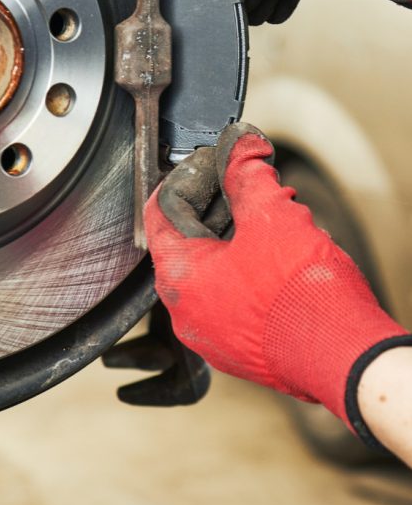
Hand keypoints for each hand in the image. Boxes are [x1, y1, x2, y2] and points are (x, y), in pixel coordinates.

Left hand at [144, 122, 410, 440]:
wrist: (343, 357)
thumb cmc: (302, 296)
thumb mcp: (273, 216)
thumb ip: (248, 175)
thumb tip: (240, 147)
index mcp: (179, 277)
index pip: (160, 212)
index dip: (187, 177)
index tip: (215, 161)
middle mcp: (185, 312)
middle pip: (187, 241)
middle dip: (219, 206)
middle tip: (251, 186)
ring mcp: (212, 336)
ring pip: (214, 272)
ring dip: (239, 240)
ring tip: (276, 222)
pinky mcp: (241, 350)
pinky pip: (233, 301)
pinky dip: (249, 273)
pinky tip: (281, 260)